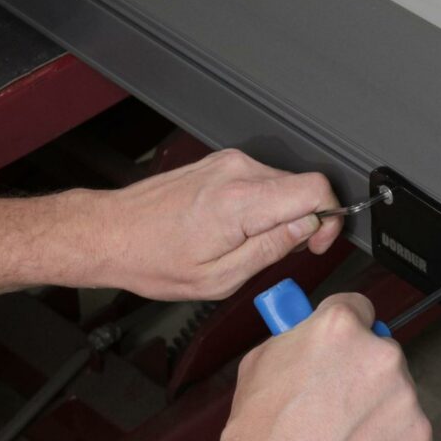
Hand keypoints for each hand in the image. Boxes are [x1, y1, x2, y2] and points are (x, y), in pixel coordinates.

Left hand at [87, 149, 342, 299]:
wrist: (112, 233)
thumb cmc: (153, 258)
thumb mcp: (220, 278)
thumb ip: (272, 250)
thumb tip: (308, 229)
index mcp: (240, 201)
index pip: (315, 189)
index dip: (328, 217)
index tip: (316, 242)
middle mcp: (236, 172)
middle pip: (302, 186)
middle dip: (303, 221)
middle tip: (279, 252)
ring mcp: (227, 163)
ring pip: (283, 184)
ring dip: (280, 214)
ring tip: (248, 242)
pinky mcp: (220, 163)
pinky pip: (261, 181)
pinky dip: (261, 205)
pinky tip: (235, 228)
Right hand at [153, 293, 432, 440]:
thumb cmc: (260, 435)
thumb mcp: (263, 359)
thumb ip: (299, 336)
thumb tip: (311, 330)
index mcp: (339, 328)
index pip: (359, 307)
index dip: (347, 326)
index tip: (345, 339)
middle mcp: (378, 355)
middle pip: (380, 349)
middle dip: (361, 369)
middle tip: (336, 395)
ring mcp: (403, 396)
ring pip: (395, 390)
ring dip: (375, 405)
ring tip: (339, 431)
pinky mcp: (418, 435)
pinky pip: (407, 427)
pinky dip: (387, 438)